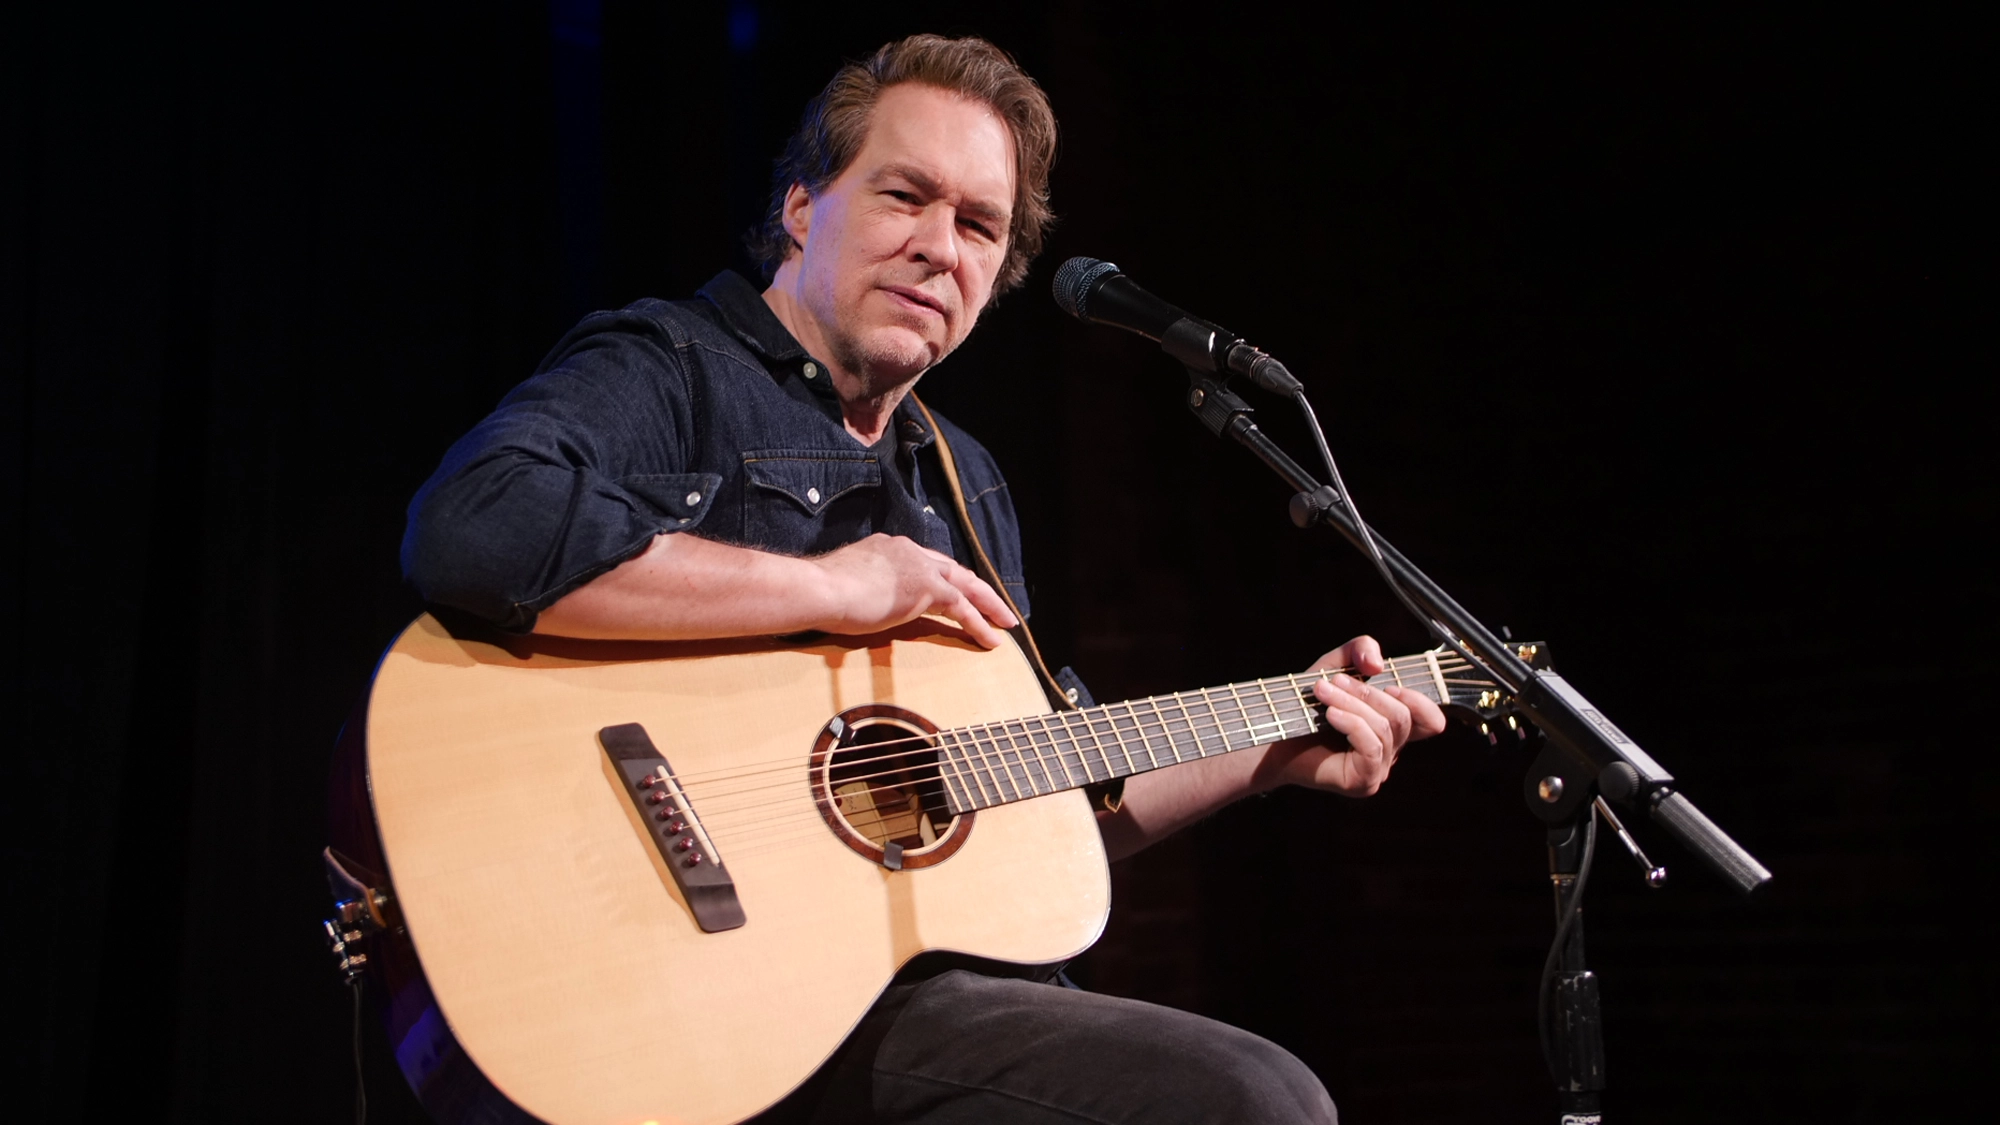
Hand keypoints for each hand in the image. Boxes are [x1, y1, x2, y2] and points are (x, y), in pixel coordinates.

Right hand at [809, 534, 1017, 647]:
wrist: (820, 589)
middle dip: (977, 589)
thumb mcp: (849, 585)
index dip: (946, 579)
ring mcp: (919, 566)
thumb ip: (865, 588)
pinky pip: (962, 607)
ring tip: (1007, 623)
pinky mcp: (926, 587)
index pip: (927, 563)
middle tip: (995, 606)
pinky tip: (991, 639)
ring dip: (989, 605)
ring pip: (966, 585)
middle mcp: (908, 551)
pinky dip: (979, 623)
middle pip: (953, 569)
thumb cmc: (821, 594)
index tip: (956, 592)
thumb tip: (861, 602)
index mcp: (889, 548)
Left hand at [1262, 635, 1447, 795]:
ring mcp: (1378, 769)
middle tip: (1332, 682)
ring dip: (1352, 703)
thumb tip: (1378, 664)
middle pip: (1403, 717)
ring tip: (1321, 692)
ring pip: (1385, 728)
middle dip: (1367, 693)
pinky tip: (1330, 714)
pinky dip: (1352, 724)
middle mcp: (1389, 751)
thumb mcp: (1334, 665)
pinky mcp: (1362, 781)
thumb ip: (1360, 649)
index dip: (1421, 702)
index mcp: (1391, 728)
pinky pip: (1372, 747)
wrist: (1272, 737)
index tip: (1389, 685)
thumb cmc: (1304, 705)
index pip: (1431, 722)